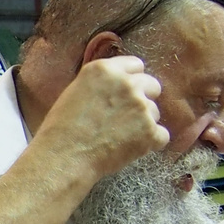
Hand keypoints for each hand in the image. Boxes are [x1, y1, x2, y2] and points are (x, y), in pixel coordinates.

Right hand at [35, 55, 165, 177]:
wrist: (63, 158)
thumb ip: (101, 84)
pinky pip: (161, 135)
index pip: (136, 65)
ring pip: (155, 112)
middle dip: (143, 99)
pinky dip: (150, 144)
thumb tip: (118, 87)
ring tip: (120, 137)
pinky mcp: (150, 131)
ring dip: (143, 123)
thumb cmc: (61, 130)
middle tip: (126, 117)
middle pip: (152, 85)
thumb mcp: (75, 92)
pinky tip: (130, 149)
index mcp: (105, 70)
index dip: (131, 80)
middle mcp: (126, 84)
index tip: (125, 94)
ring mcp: (141, 107)